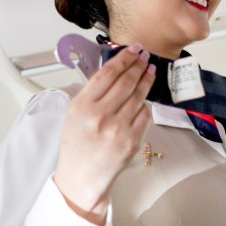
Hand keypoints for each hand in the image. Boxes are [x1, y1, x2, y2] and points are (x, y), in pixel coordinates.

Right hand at [53, 43, 154, 224]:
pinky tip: (144, 99)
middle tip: (146, 55)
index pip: (107, 74)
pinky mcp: (132, 139)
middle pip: (126, 81)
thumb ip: (93, 92)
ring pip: (138, 96)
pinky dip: (144, 105)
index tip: (134, 49)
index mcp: (82, 105)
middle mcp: (100, 115)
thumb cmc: (77, 144)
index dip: (123, 58)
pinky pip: (144, 114)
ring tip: (150, 70)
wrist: (82, 177)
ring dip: (146, 80)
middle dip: (138, 65)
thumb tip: (115, 69)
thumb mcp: (75, 113)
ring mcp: (118, 128)